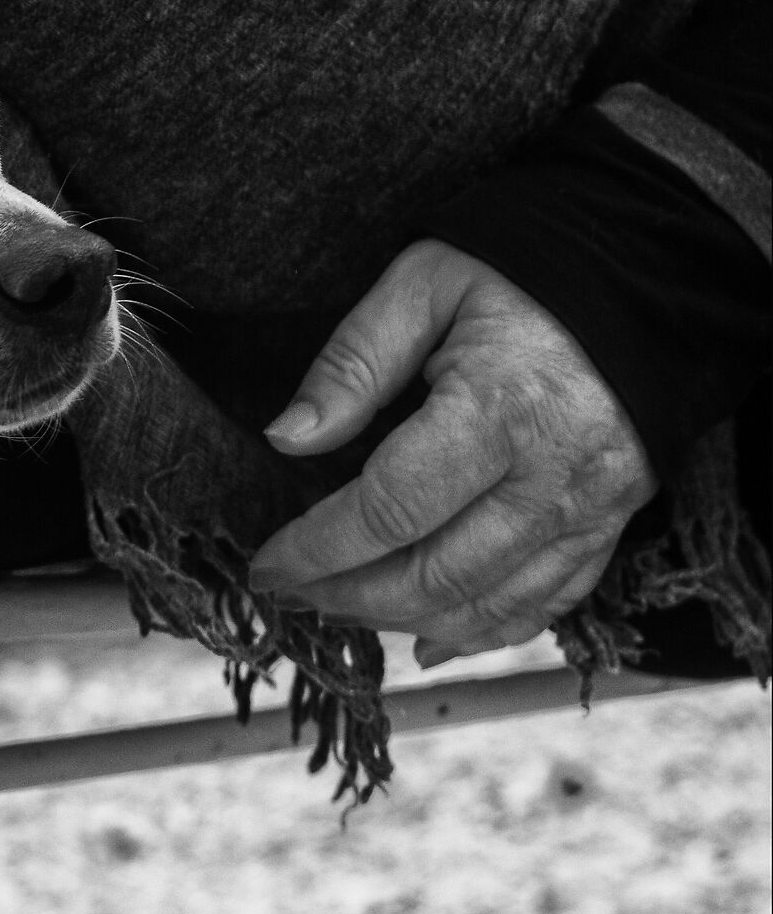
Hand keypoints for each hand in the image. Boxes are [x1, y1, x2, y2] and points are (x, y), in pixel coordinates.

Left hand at [249, 240, 657, 666]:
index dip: (318, 549)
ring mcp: (594, 506)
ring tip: (342, 611)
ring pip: (490, 602)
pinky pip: (551, 601)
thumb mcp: (423, 283)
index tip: (266, 566)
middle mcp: (554, 474)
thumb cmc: (522, 271)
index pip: (390, 509)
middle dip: (351, 596)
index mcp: (500, 409)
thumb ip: (353, 362)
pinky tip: (433, 642)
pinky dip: (486, 632)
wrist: (647, 271)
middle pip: (437, 573)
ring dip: (408, 621)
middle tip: (294, 594)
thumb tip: (286, 438)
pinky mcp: (617, 519)